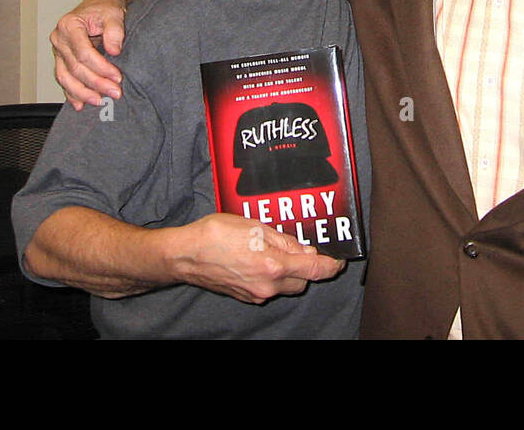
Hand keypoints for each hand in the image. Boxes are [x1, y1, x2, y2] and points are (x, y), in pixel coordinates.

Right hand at [50, 0, 134, 109]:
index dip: (100, 68)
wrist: (100, 4)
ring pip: (65, 77)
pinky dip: (72, 93)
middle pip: (75, 68)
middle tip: (115, 92)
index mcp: (69, 25)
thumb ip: (115, 30)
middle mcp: (59, 39)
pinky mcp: (61, 60)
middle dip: (95, 83)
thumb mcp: (114, 13)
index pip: (83, 53)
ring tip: (99, 101)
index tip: (117, 77)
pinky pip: (64, 79)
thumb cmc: (106, 8)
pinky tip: (80, 105)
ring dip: (82, 93)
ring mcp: (58, 51)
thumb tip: (114, 50)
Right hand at [165, 213, 344, 303]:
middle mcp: (267, 286)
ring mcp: (255, 294)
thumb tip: (306, 252)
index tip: (339, 262)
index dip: (331, 266)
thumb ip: (284, 241)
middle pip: (301, 281)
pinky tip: (258, 258)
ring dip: (288, 272)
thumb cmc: (216, 235)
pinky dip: (271, 276)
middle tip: (297, 247)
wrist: (185, 255)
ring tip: (273, 249)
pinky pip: (268, 288)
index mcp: (273, 266)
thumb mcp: (255, 226)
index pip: (315, 271)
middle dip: (305, 266)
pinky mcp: (244, 296)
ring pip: (285, 286)